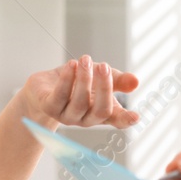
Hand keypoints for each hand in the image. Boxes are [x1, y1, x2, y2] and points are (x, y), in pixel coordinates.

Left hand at [22, 55, 139, 127]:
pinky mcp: (50, 107)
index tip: (136, 116)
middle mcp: (86, 118)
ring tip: (85, 59)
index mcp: (101, 112)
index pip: (116, 120)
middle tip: (104, 67)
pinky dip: (67, 79)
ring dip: (84, 79)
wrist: (44, 86)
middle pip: (101, 111)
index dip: (126, 119)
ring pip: (80, 103)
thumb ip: (118, 80)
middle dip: (104, 88)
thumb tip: (136, 82)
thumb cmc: (75, 83)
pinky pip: (60, 96)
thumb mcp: (99, 77)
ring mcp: (67, 116)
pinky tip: (72, 65)